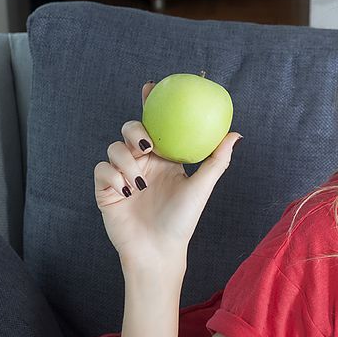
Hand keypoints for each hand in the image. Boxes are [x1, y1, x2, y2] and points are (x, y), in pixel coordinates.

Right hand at [93, 81, 242, 267]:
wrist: (158, 250)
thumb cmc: (182, 221)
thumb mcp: (201, 188)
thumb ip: (216, 160)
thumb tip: (235, 134)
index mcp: (165, 159)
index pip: (157, 125)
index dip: (152, 104)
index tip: (153, 86)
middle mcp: (143, 163)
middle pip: (130, 130)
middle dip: (135, 131)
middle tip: (146, 146)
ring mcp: (123, 175)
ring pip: (114, 148)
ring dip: (126, 162)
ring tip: (141, 183)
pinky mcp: (106, 189)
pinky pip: (102, 170)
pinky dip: (114, 177)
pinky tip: (128, 192)